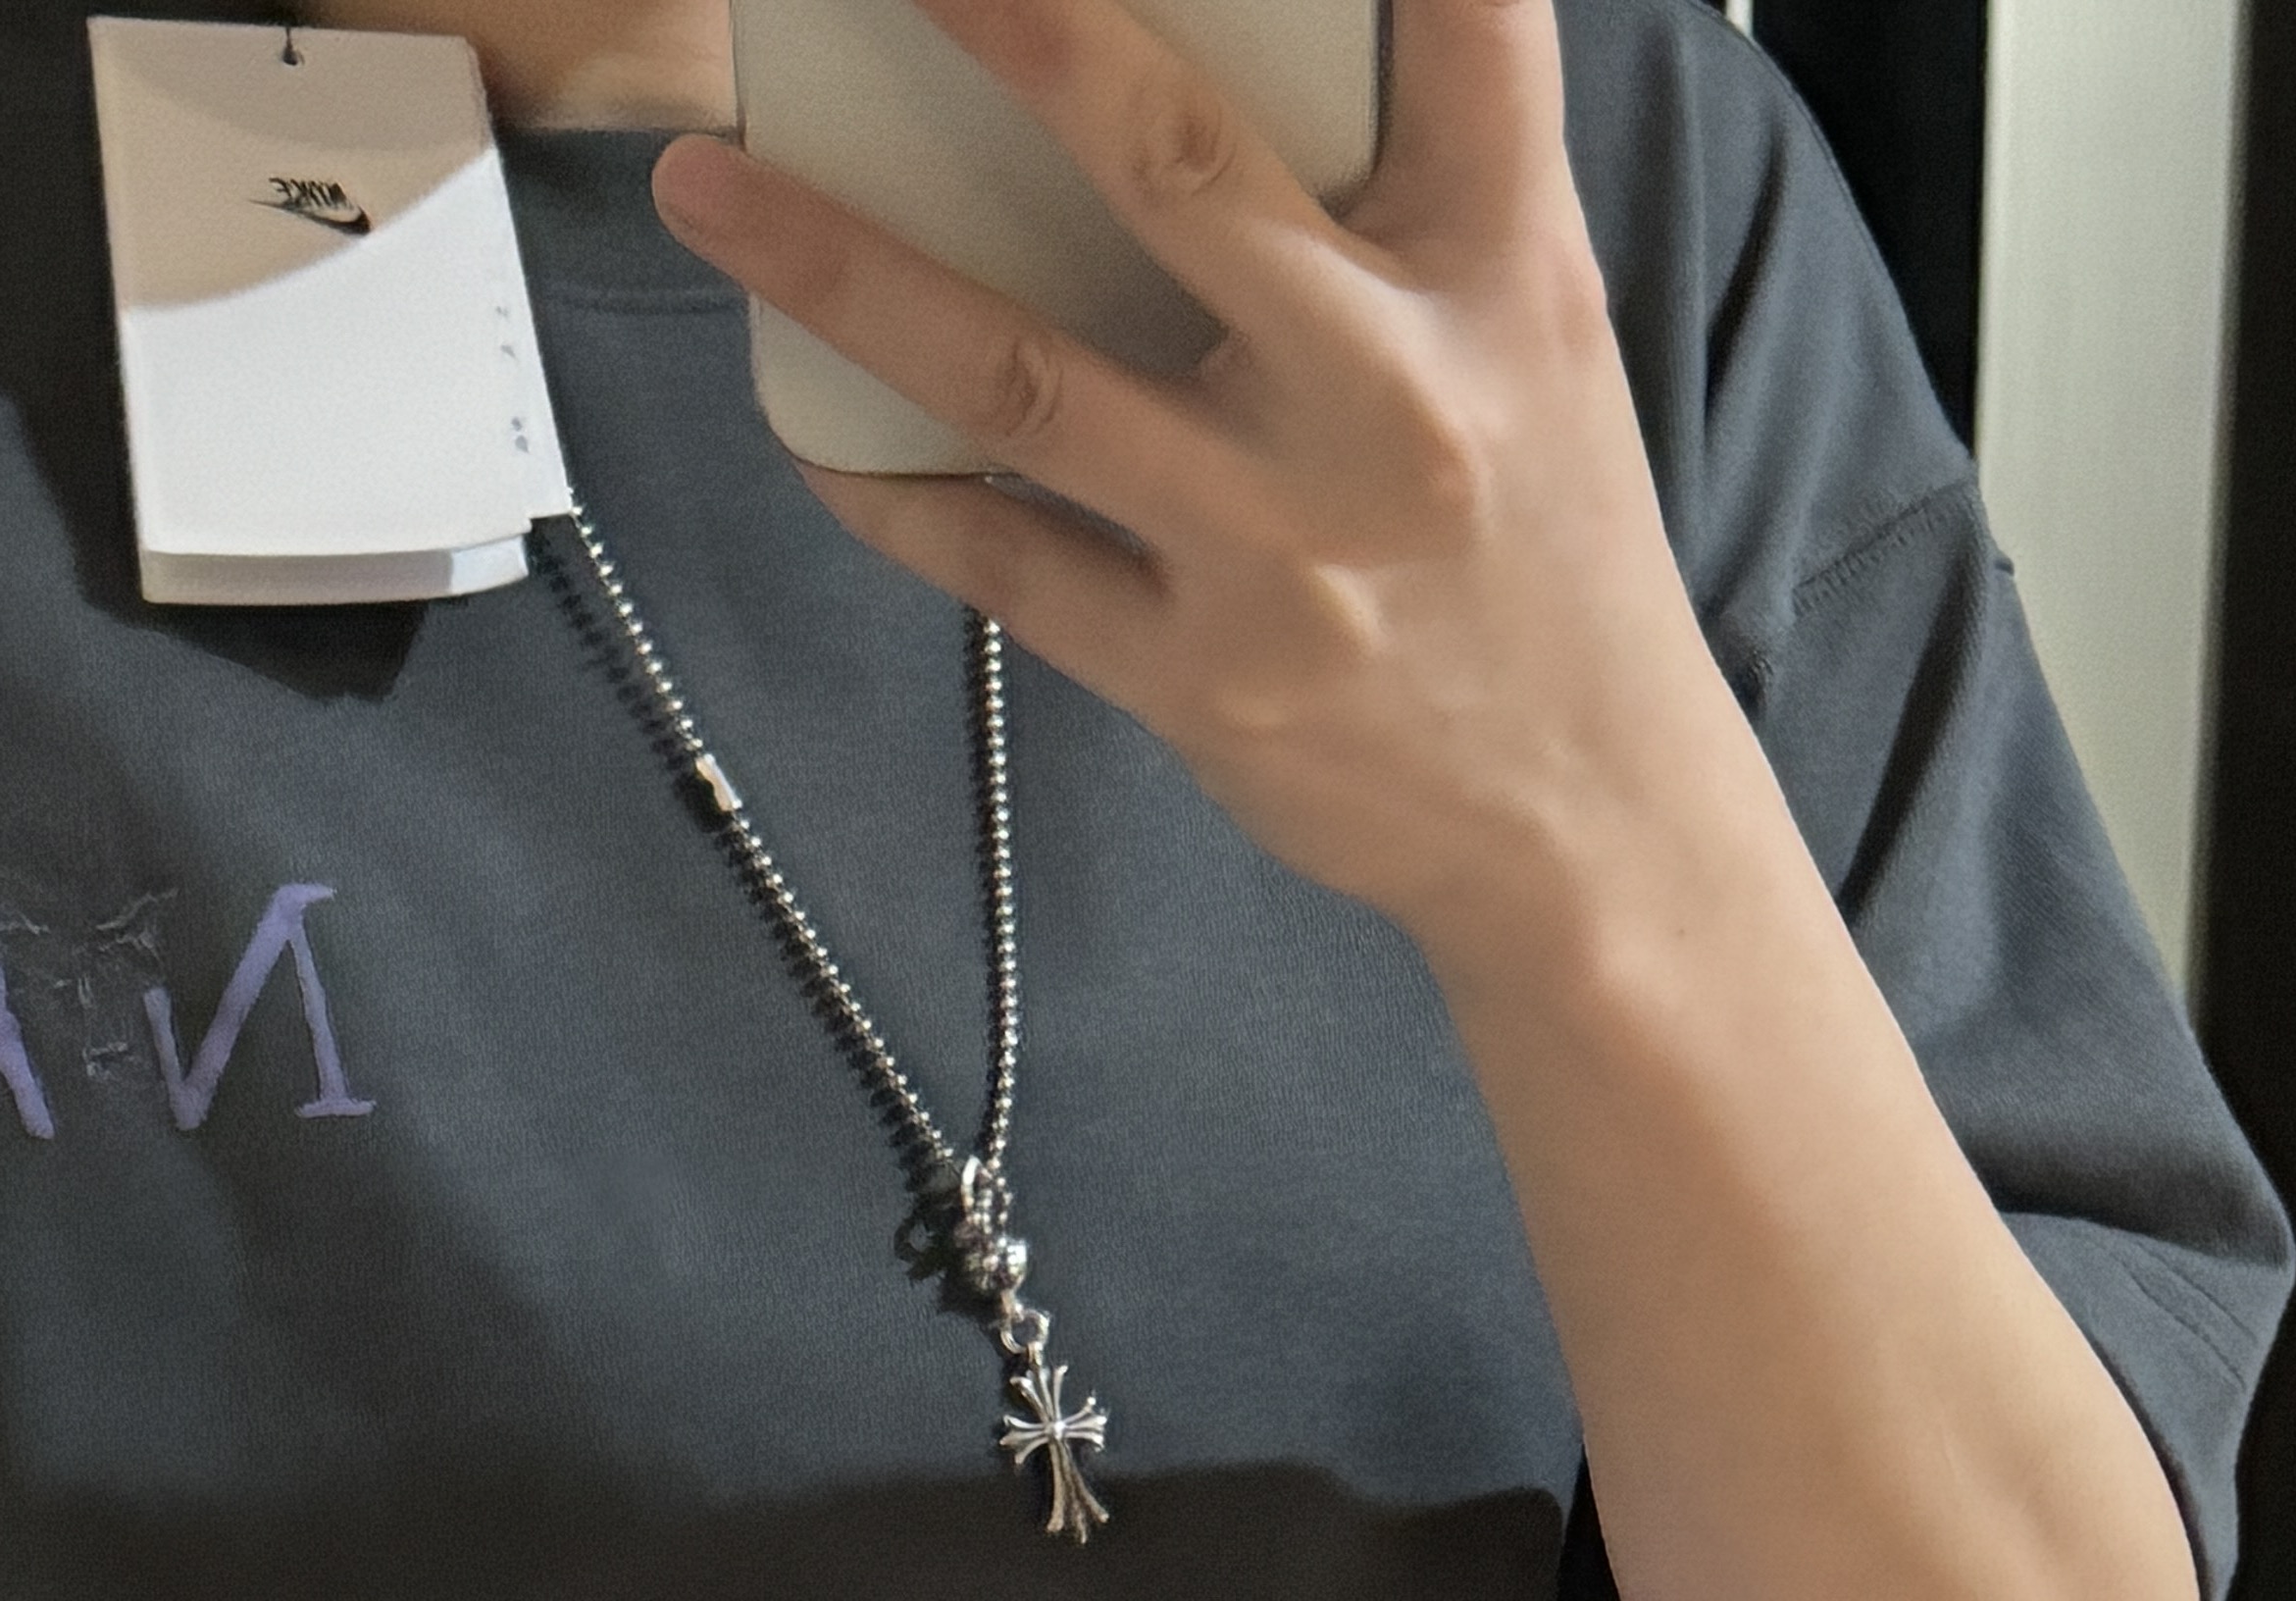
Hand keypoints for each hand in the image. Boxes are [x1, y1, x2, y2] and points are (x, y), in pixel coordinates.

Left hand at [648, 0, 1772, 984]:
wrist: (1588, 826)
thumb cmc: (1541, 546)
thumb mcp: (1534, 328)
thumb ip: (1431, 172)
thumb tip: (1269, 35)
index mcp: (1501, 273)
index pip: (1464, 26)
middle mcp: (1390, 394)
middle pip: (1179, 169)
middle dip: (1025, 31)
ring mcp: (1280, 546)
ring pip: (1022, 376)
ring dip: (841, 272)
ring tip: (707, 187)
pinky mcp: (1201, 676)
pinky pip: (1000, 561)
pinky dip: (886, 483)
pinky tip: (800, 416)